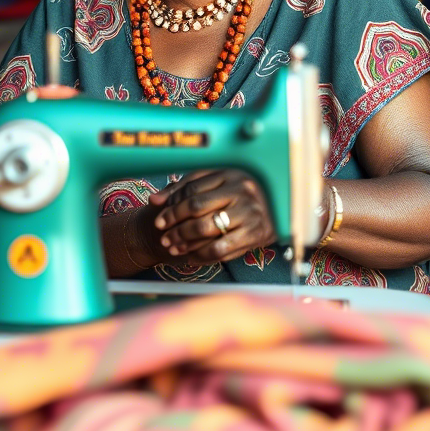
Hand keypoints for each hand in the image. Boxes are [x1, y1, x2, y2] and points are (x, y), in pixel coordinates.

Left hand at [148, 169, 276, 264]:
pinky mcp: (256, 234)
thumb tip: (153, 200)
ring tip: (172, 247)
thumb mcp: (213, 184)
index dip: (172, 206)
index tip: (159, 219)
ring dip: (185, 241)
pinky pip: (221, 248)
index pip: (192, 189)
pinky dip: (202, 255)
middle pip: (197, 208)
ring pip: (207, 229)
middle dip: (175, 225)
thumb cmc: (237, 194)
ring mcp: (250, 212)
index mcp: (230, 173)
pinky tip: (191, 256)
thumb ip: (183, 188)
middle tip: (163, 236)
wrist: (276, 208)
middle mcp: (242, 191)